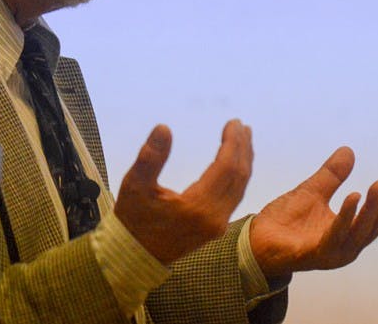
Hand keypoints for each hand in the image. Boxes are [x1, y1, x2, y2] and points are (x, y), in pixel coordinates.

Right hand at [113, 120, 252, 264]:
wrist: (134, 256)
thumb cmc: (133, 220)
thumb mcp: (135, 185)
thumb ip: (150, 157)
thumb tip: (164, 128)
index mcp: (198, 207)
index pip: (226, 168)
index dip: (232, 143)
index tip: (234, 122)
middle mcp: (214, 218)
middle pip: (239, 176)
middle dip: (243, 148)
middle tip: (241, 125)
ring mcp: (218, 225)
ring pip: (240, 187)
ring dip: (244, 161)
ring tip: (244, 138)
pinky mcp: (216, 228)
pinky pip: (235, 196)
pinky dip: (239, 176)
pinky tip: (236, 163)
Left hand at [250, 147, 377, 278]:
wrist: (255, 239)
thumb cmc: (285, 221)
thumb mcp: (313, 191)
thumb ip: (332, 175)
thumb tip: (349, 150)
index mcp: (347, 234)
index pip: (375, 219)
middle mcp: (344, 247)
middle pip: (372, 227)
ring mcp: (330, 254)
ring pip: (358, 232)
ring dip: (370, 209)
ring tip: (377, 186)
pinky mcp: (314, 255)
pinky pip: (334, 236)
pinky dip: (345, 217)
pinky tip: (352, 197)